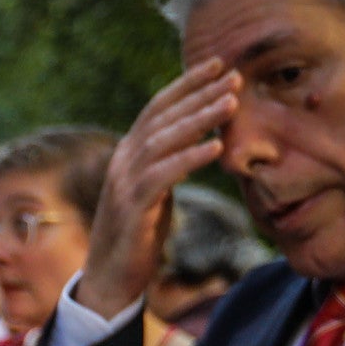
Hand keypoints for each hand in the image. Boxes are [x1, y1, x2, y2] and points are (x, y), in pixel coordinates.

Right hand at [79, 57, 239, 319]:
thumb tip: (199, 143)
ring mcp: (123, 184)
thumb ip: (169, 166)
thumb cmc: (138, 238)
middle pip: (162, 117)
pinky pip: (162, 176)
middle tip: (235, 75)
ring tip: (231, 103)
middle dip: (199, 94)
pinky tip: (215, 147)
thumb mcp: (156, 193)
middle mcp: (122, 162)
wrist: (109, 281)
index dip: (187, 84)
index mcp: (128, 155)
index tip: (219, 64)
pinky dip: (189, 158)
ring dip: (199, 119)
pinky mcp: (131, 208)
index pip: (157, 108)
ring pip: (163, 140)